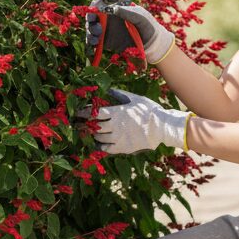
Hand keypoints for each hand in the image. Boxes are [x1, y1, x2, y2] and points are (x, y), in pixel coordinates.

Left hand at [75, 88, 192, 155]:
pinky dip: (100, 146)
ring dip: (93, 134)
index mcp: (116, 112)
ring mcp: (118, 138)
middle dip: (85, 124)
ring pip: (99, 137)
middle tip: (79, 124)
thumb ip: (119, 94)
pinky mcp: (122, 148)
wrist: (162, 127)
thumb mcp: (134, 98)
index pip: (94, 112)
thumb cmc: (149, 110)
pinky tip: (98, 144)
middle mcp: (114, 125)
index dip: (83, 112)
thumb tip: (107, 89)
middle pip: (94, 126)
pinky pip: (106, 149)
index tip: (77, 112)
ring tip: (90, 132)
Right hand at [85, 0, 175, 64]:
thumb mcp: (141, 17)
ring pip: (91, 28)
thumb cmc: (148, 26)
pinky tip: (94, 45)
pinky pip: (94, 41)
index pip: (100, 4)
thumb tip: (113, 8)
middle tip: (96, 28)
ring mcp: (106, 29)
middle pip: (92, 16)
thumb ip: (128, 12)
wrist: (153, 44)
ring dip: (90, 32)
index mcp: (116, 8)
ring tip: (95, 39)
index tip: (94, 11)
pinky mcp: (106, 41)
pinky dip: (91, 43)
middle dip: (91, 20)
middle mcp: (108, 18)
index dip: (94, 6)